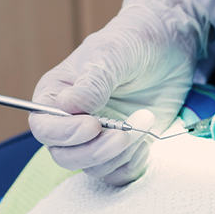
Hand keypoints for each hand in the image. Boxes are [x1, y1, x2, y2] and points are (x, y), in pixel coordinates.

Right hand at [29, 0, 208, 184]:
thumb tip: (68, 107)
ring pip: (95, 168)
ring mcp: (100, 136)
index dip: (64, 133)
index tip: (92, 126)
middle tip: (124, 135)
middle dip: (95, 152)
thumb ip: (93, 82)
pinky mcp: (125, 147)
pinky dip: (132, 164)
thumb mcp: (113, 54)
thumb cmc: (134, 41)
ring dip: (121, 154)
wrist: (170, 45)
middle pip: (66, 156)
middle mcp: (73, 121)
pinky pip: (119, 172)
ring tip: (144, 121)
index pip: (45, 127)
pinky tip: (146, 142)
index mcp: (57, 95)